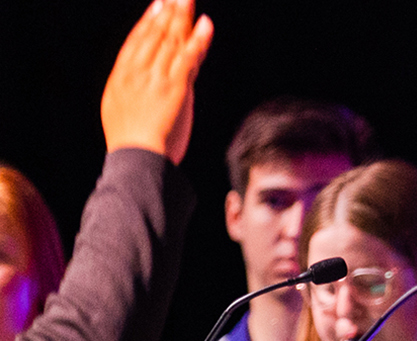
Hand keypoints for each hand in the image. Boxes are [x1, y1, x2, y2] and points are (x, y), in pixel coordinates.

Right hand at [101, 0, 212, 163]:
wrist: (137, 157)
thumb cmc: (131, 143)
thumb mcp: (120, 110)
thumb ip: (131, 91)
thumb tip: (139, 84)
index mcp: (121, 77)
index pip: (136, 41)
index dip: (148, 21)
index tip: (157, 5)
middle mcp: (137, 72)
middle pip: (154, 35)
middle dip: (166, 12)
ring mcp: (157, 77)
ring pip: (171, 41)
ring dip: (181, 18)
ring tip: (188, 0)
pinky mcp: (176, 86)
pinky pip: (190, 56)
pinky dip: (199, 39)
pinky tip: (205, 24)